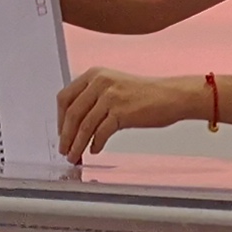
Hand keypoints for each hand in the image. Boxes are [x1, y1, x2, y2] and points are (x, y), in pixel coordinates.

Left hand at [59, 69, 192, 162]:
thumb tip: (75, 124)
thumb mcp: (113, 86)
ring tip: (75, 156)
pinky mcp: (122, 111)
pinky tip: (95, 150)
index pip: (65, 97)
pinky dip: (95, 144)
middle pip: (72, 113)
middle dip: (65, 136)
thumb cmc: (144, 94)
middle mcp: (100, 82)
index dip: (60, 119)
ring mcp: (110, 96)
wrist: (171, 95)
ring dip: (77, 145)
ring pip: (84, 126)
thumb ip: (93, 98)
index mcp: (94, 74)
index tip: (61, 133)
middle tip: (64, 150)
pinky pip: (101, 133)